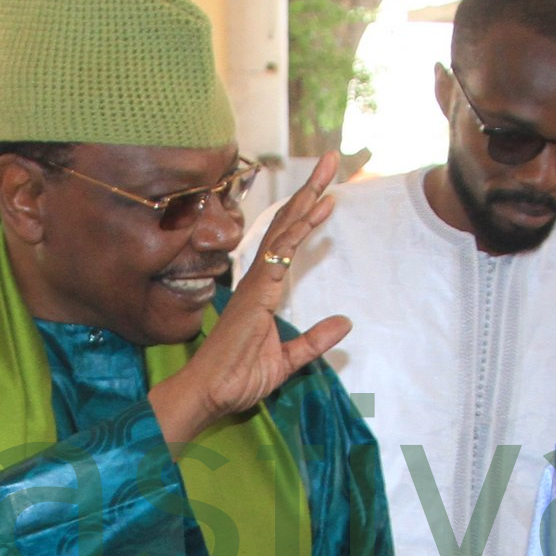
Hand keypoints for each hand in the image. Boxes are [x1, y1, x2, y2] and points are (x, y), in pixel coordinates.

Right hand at [149, 150, 349, 454]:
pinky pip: (280, 255)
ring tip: (329, 171)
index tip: (326, 195)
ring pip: (284, 231)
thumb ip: (314, 342)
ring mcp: (255, 283)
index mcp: (262, 291)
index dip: (305, 217)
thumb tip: (344, 322)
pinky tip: (316, 210)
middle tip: (330, 161)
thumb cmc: (237, 378)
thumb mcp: (287, 360)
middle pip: (285, 225)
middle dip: (308, 192)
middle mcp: (258, 279)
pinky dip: (299, 231)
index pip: (286, 244)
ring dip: (307, 199)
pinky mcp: (256, 294)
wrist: (211, 393)